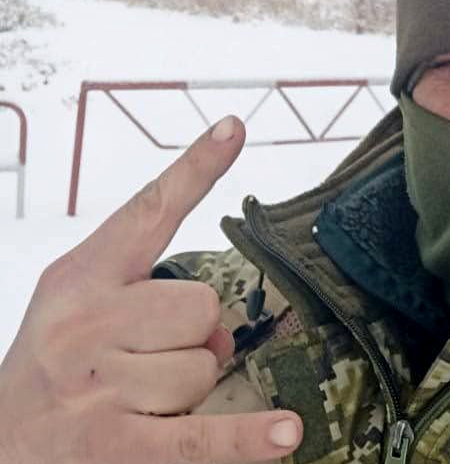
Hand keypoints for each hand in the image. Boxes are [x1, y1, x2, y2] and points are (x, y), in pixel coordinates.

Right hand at [0, 116, 302, 463]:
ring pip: (203, 367)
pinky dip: (245, 441)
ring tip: (140, 404)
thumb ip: (147, 296)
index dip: (196, 169)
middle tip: (150, 361)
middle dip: (193, 337)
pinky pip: (198, 437)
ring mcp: (98, 388)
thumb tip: (218, 325)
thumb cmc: (53, 370)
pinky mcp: (113, 446)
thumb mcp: (78, 311)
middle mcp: (85, 324)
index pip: (146, 213)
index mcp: (80, 279)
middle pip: (200, 306)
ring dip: (188, 393)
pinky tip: (284, 436)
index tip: (233, 129)